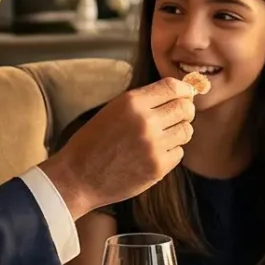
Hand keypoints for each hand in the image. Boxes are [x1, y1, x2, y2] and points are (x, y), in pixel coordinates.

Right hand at [42, 77, 197, 215]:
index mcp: (132, 102)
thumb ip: (143, 102)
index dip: (184, 89)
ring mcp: (153, 145)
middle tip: (178, 117)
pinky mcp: (158, 167)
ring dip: (179, 132)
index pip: (172, 86)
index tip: (186, 94)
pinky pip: (178, 153)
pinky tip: (154, 154)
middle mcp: (145, 121)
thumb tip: (179, 93)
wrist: (77, 177)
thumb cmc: (93, 143)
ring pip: (186, 131)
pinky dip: (171, 152)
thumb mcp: (113, 110)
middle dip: (185, 110)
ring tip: (164, 137)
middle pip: (185, 108)